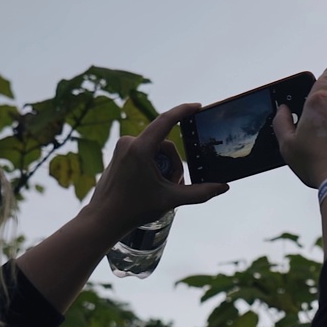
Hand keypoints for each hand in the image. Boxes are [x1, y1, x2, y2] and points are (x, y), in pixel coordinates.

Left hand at [83, 103, 228, 237]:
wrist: (103, 219)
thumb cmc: (133, 210)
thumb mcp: (171, 200)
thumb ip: (199, 193)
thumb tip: (223, 187)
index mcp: (140, 149)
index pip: (166, 120)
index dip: (183, 111)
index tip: (197, 107)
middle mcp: (129, 143)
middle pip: (165, 145)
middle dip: (173, 164)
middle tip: (173, 185)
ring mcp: (122, 148)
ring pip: (155, 150)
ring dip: (164, 167)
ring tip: (160, 189)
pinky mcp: (119, 154)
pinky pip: (144, 153)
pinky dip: (153, 167)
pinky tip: (149, 186)